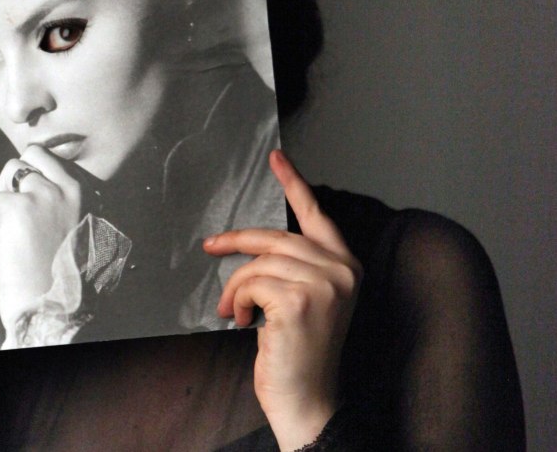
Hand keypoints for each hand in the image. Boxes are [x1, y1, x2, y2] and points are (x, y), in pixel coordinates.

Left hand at [0, 145, 81, 336]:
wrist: (56, 309)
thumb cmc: (69, 281)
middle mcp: (72, 188)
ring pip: (11, 170)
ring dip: (4, 191)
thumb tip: (41, 192)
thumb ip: (69, 209)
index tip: (29, 192)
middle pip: (34, 154)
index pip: (58, 160)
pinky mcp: (19, 208)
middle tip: (11, 200)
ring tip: (2, 219)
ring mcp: (45, 195)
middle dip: (19, 174)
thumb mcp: (82, 235)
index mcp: (91, 194)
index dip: (38, 174)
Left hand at [203, 150, 361, 449]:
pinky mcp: (299, 300)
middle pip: (275, 237)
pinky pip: (249, 282)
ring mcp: (324, 284)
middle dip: (236, 242)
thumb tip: (251, 246)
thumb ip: (291, 268)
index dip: (294, 183)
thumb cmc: (299, 352)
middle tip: (211, 246)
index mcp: (345, 267)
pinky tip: (244, 323)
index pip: (316, 215)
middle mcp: (341, 271)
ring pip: (258, 262)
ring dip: (236, 287)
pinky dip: (237, 301)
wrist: (306, 399)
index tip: (277, 157)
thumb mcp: (304, 300)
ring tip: (235, 311)